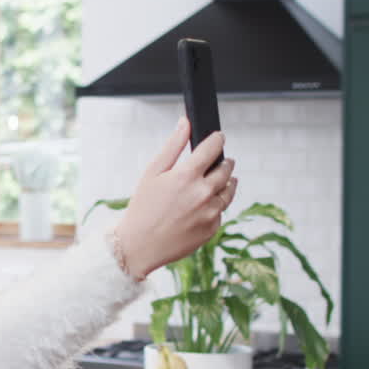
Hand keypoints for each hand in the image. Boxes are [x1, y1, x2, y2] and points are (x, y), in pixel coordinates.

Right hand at [114, 118, 238, 278]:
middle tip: (216, 162)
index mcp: (187, 175)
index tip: (218, 137)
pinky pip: (221, 210)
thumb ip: (172, 146)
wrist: (139, 246)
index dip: (218, 139)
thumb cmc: (142, 207)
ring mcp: (210, 212)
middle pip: (226, 168)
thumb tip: (185, 122)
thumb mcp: (152, 172)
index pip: (213, 148)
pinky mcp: (213, 228)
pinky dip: (215, 205)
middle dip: (223, 162)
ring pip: (229, 190)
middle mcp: (203, 193)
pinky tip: (200, 206)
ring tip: (213, 182)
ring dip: (226, 182)